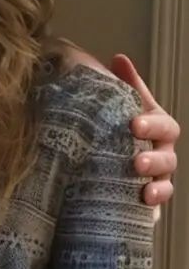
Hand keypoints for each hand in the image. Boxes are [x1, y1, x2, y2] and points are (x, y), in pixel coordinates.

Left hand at [111, 54, 178, 207]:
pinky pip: (156, 205)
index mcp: (155, 126)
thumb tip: (119, 59)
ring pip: (165, 182)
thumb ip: (122, 85)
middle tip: (137, 162)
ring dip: (158, 186)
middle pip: (168, 155)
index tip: (134, 125)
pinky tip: (145, 209)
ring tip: (145, 192)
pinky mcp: (147, 198)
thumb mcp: (117, 105)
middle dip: (155, 158)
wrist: (99, 158)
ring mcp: (156, 176)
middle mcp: (160, 151)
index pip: (163, 123)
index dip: (152, 124)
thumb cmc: (114, 126)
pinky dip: (153, 207)